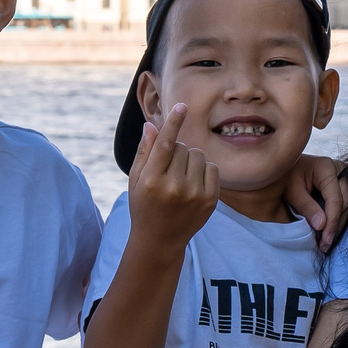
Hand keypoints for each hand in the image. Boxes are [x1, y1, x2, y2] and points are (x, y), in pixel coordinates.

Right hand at [129, 103, 217, 249]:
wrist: (160, 240)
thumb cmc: (144, 205)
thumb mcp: (135, 180)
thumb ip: (144, 153)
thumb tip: (152, 126)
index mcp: (151, 181)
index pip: (165, 144)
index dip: (173, 123)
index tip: (182, 106)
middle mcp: (174, 187)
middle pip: (183, 147)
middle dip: (176, 151)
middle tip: (168, 170)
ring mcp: (194, 195)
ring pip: (198, 155)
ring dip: (190, 160)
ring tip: (180, 178)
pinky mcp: (210, 200)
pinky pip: (211, 168)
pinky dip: (203, 171)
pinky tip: (192, 185)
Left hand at [286, 152, 347, 253]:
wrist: (284, 167)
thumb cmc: (285, 176)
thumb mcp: (292, 191)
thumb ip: (306, 207)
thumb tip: (322, 225)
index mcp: (327, 168)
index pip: (335, 199)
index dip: (332, 222)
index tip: (326, 240)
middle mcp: (340, 170)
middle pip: (345, 203)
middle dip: (336, 225)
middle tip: (326, 245)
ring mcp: (343, 177)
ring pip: (347, 205)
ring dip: (337, 224)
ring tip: (326, 242)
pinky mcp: (341, 186)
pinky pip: (343, 204)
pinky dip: (336, 219)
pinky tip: (328, 232)